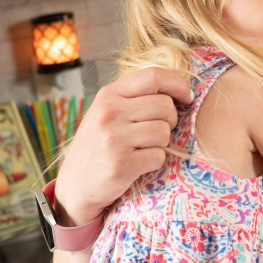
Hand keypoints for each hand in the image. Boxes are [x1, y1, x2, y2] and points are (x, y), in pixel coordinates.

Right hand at [55, 68, 188, 225]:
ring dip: (161, 143)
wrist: (75, 187)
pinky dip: (155, 162)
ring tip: (142, 148)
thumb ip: (136, 98)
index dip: (178, 84)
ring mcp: (113, 138)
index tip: (187, 97)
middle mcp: (109, 113)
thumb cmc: (99, 146)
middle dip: (170, 120)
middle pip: (165, 106)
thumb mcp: (108, 113)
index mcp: (108, 95)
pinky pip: (159, 156)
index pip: (153, 76)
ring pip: (164, 131)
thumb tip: (181, 89)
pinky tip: (137, 164)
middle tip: (155, 132)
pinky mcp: (121, 164)